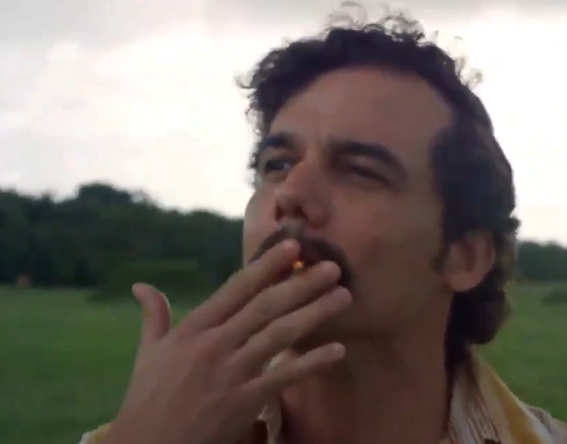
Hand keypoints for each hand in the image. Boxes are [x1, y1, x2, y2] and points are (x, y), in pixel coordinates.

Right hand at [102, 239, 350, 443]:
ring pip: (279, 335)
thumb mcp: (148, 353)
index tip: (293, 246)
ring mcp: (231, 372)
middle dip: (301, 283)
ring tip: (343, 297)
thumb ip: (154, 316)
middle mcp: (214, 344)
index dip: (266, 265)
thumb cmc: (148, 398)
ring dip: (314, 313)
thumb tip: (142, 285)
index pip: (236, 288)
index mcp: (193, 329)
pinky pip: (284, 377)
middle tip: (333, 267)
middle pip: (265, 306)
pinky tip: (337, 350)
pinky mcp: (244, 401)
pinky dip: (311, 363)